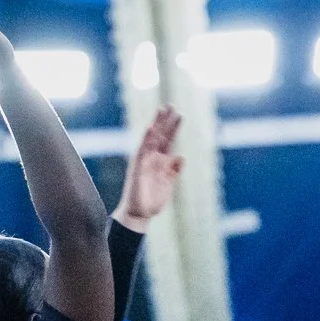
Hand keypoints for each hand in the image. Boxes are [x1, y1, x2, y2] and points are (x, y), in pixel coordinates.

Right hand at [115, 106, 184, 230]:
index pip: (168, 141)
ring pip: (151, 139)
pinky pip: (142, 150)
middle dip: (165, 121)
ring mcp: (144, 161)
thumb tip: (181, 157)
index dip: (173, 128)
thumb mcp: (168, 184)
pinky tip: (151, 128)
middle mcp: (152, 158)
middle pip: (160, 136)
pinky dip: (146, 139)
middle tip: (171, 105)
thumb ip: (174, 171)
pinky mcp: (137, 167)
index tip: (178, 115)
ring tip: (161, 110)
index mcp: (161, 162)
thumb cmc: (153, 201)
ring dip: (157, 124)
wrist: (140, 215)